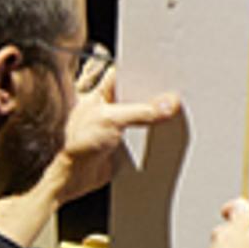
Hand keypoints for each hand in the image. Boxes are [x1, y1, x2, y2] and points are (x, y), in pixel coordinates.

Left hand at [53, 65, 175, 201]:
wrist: (76, 175)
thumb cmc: (79, 143)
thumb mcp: (112, 120)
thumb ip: (142, 111)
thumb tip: (168, 104)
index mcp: (104, 91)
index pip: (130, 73)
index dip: (147, 72)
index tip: (166, 75)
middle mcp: (114, 104)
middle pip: (142, 93)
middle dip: (157, 95)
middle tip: (172, 96)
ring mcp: (122, 122)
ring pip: (147, 113)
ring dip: (157, 116)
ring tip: (171, 114)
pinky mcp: (129, 139)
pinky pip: (148, 132)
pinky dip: (156, 133)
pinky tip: (165, 132)